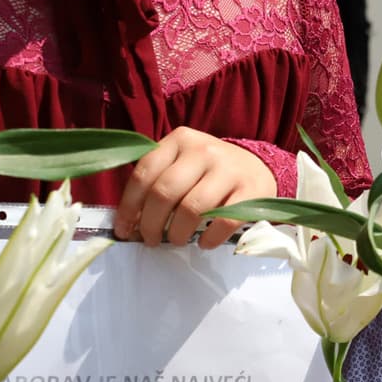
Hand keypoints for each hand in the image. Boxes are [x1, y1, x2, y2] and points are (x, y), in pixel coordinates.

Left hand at [114, 127, 276, 248]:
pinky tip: (203, 242)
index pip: (144, 173)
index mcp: (180, 140)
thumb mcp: (181, 163)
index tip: (124, 230)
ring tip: (177, 240)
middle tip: (151, 239)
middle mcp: (204, 150)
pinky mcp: (251, 190)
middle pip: (164, 192)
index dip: (129, 206)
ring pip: (191, 209)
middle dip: (151, 224)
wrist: (257, 167)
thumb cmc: (208, 171)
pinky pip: (223, 222)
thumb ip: (155, 183)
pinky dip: (208, 238)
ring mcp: (229, 169)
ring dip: (178, 233)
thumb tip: (129, 223)